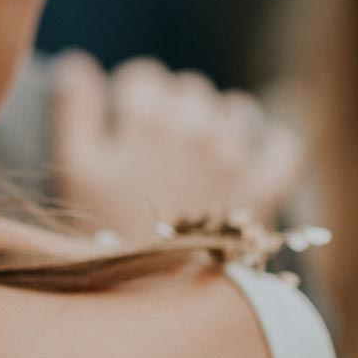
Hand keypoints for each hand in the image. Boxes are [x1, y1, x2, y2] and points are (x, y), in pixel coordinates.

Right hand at [53, 54, 302, 241]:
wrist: (149, 294)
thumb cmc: (102, 230)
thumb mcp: (74, 168)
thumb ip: (75, 109)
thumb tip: (76, 63)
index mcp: (148, 119)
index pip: (145, 76)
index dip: (130, 96)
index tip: (124, 120)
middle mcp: (197, 127)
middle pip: (188, 89)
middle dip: (172, 109)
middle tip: (157, 149)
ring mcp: (236, 156)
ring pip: (234, 110)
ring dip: (217, 123)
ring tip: (198, 158)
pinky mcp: (265, 186)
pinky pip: (282, 145)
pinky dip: (269, 146)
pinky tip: (248, 161)